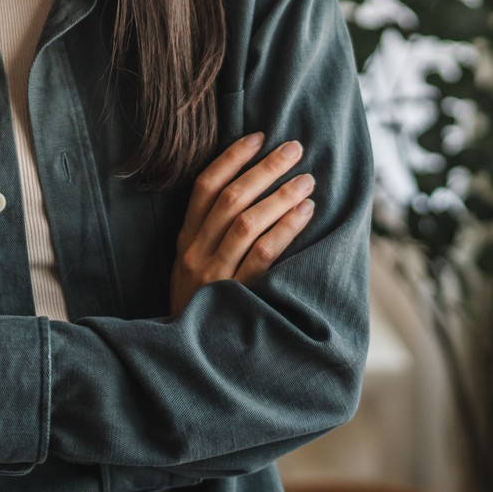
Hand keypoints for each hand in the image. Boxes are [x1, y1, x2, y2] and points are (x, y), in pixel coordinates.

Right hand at [169, 132, 314, 314]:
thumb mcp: (192, 264)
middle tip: (294, 149)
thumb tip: (251, 188)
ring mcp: (215, 274)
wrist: (189, 355)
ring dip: (280, 195)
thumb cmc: (201, 303)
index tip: (258, 136)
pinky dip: (285, 229)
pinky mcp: (236, 295)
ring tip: (306, 180)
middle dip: (265, 169)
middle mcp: (196, 252)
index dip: (231, 158)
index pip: (204, 186)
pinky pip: (263, 255)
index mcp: (185, 239)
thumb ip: (211, 232)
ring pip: (247, 222)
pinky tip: (305, 213)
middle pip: (231, 198)